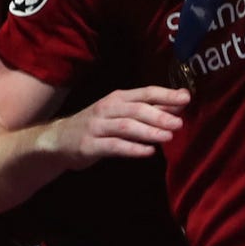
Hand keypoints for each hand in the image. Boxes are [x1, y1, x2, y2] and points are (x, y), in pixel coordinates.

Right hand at [39, 85, 189, 167]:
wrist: (58, 140)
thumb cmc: (97, 125)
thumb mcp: (119, 113)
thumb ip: (147, 110)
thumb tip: (179, 104)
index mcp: (117, 98)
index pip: (145, 93)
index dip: (165, 94)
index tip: (186, 98)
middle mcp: (106, 109)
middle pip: (136, 109)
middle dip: (159, 114)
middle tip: (179, 123)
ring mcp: (97, 127)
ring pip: (126, 126)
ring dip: (148, 131)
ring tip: (167, 136)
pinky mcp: (89, 145)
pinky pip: (114, 146)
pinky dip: (133, 149)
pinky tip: (148, 152)